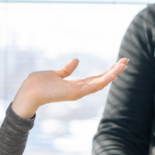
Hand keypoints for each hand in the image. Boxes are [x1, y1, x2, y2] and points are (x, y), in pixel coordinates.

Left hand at [11, 58, 127, 118]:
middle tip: (127, 61)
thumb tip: (77, 60)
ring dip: (112, 74)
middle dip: (114, 71)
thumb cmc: (38, 84)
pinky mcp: (74, 93)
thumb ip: (66, 70)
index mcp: (75, 85)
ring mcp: (78, 93)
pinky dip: (103, 81)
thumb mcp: (55, 74)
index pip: (96, 78)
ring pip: (100, 83)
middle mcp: (79, 90)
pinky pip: (92, 87)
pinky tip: (112, 74)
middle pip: (101, 80)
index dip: (107, 70)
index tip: (119, 62)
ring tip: (124, 65)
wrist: (28, 93)